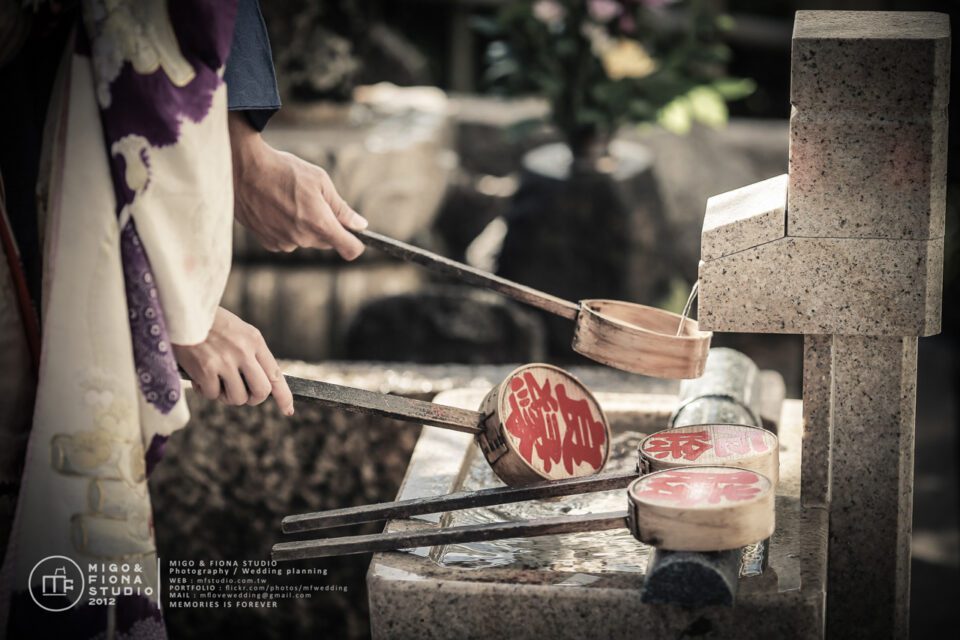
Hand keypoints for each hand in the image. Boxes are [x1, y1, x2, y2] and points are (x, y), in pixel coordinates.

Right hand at [173, 307, 294, 414]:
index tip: (288, 410)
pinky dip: (205, 391)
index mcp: (254, 340)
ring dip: (226, 396)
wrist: (179, 309)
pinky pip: (212, 395)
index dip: (284, 396)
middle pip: (261, 391)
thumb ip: (250, 352)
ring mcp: (225, 361)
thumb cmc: (206, 320)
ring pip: (237, 398)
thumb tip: (258, 381)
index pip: (276, 374)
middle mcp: (244, 352)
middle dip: (252, 399)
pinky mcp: (206, 370)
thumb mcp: (237, 329)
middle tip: (241, 394)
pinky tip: (198, 377)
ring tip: (215, 382)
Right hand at [229, 112, 367, 258]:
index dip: (356, 243)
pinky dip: (287, 228)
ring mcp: (284, 242)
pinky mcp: (268, 242)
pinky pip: (287, 240)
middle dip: (328, 226)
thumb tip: (360, 225)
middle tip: (316, 201)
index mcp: (319, 224)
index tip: (355, 234)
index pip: (350, 249)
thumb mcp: (320, 181)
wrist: (243, 169)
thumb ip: (341, 208)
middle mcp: (302, 238)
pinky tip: (277, 208)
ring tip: (291, 201)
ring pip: (306, 240)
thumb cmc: (284, 170)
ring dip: (306, 226)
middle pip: (327, 242)